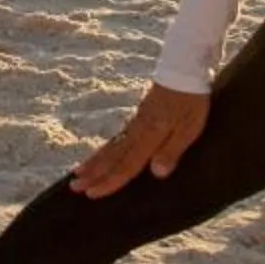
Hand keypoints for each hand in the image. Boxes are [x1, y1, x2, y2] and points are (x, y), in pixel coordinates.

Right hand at [71, 82, 209, 196]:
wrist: (182, 70)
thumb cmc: (190, 100)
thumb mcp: (189, 128)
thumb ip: (172, 150)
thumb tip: (156, 173)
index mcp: (149, 136)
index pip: (126, 165)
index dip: (110, 181)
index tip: (92, 194)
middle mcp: (137, 131)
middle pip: (112, 157)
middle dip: (93, 174)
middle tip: (73, 187)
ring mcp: (136, 123)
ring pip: (111, 146)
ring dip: (95, 162)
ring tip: (78, 173)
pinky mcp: (139, 117)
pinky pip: (117, 137)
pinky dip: (106, 149)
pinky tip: (101, 154)